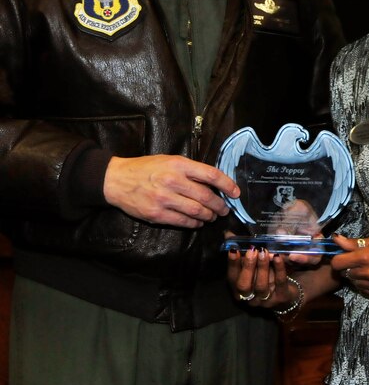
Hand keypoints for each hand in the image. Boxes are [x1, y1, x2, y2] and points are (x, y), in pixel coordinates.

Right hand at [103, 154, 239, 227]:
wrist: (117, 180)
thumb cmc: (145, 168)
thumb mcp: (169, 160)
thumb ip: (190, 170)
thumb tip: (213, 183)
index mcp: (178, 164)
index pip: (211, 175)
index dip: (227, 185)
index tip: (235, 193)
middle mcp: (173, 181)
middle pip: (206, 197)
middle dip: (220, 205)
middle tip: (224, 209)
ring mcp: (164, 199)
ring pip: (197, 211)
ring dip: (209, 216)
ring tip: (212, 216)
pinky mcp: (157, 214)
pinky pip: (183, 222)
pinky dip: (195, 223)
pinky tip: (198, 222)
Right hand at [226, 241, 296, 308]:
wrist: (287, 290)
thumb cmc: (265, 273)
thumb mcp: (253, 263)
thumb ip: (243, 251)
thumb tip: (228, 234)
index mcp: (238, 289)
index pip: (232, 277)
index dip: (232, 263)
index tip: (233, 249)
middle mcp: (249, 297)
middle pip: (244, 285)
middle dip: (247, 267)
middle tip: (252, 251)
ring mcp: (265, 300)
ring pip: (261, 286)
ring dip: (262, 267)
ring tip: (264, 251)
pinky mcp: (281, 297)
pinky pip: (279, 282)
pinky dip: (278, 268)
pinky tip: (277, 257)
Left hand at [331, 234, 368, 300]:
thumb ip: (353, 242)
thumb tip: (335, 239)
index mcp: (367, 257)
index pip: (337, 263)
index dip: (337, 260)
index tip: (342, 258)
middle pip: (346, 273)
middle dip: (349, 267)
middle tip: (360, 262)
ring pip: (355, 283)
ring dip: (358, 277)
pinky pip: (365, 291)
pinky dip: (367, 285)